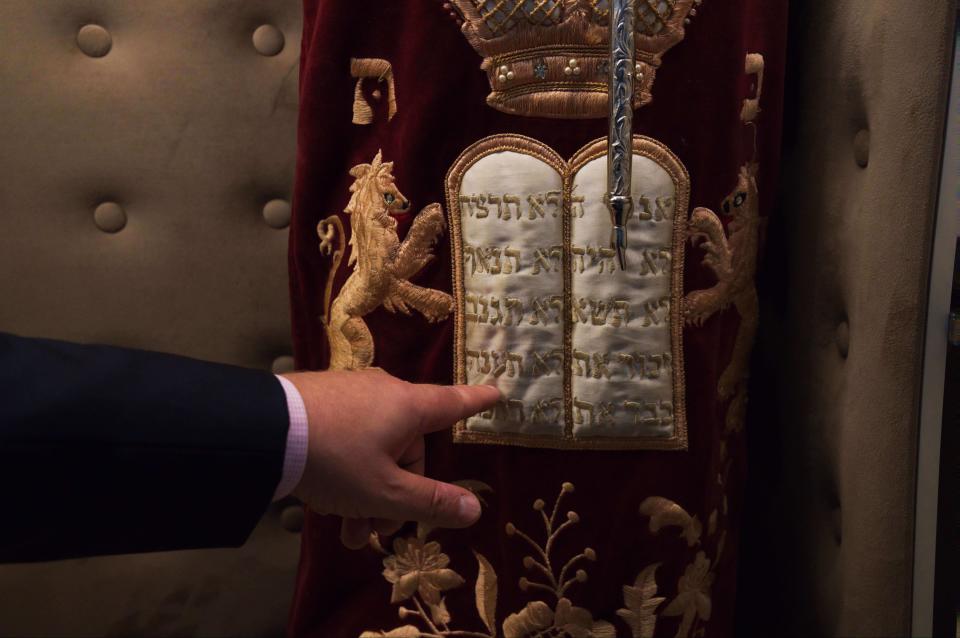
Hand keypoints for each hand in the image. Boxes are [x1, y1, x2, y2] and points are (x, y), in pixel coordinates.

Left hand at [282, 368, 499, 548]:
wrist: (263, 431)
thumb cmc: (337, 460)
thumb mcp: (385, 492)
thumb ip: (430, 502)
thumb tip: (476, 509)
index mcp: (409, 408)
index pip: (453, 404)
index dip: (477, 402)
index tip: (497, 392)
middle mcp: (384, 393)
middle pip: (407, 446)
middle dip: (397, 492)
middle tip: (379, 530)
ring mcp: (349, 394)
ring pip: (373, 449)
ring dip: (367, 492)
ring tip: (347, 532)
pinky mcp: (319, 401)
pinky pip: (346, 438)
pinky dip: (346, 471)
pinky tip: (325, 502)